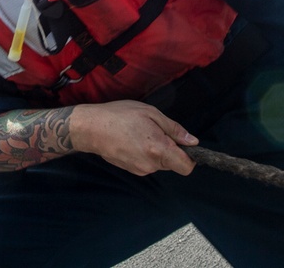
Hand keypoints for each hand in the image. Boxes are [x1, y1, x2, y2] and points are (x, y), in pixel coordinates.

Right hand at [70, 100, 197, 175]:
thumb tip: (192, 141)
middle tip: (156, 131)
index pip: (186, 167)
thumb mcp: (150, 113)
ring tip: (141, 133)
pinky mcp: (131, 170)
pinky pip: (147, 164)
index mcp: (159, 149)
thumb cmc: (120, 116)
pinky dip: (145, 154)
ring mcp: (140, 170)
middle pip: (173, 164)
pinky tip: (133, 140)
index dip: (190, 157)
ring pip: (159, 163)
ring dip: (157, 151)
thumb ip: (174, 129)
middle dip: (170, 150)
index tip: (184, 145)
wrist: (91, 128)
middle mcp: (151, 164)